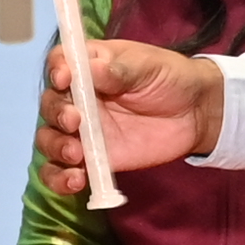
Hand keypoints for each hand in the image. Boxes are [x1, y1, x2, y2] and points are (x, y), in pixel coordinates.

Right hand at [44, 37, 219, 184]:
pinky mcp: (92, 158)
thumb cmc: (170, 78)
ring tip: (76, 156)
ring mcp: (82, 130)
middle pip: (49, 104)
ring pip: (49, 139)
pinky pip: (63, 171)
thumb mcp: (149, 66)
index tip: (65, 80)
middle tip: (76, 122)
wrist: (195, 114)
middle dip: (56, 114)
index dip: (56, 71)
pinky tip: (76, 180)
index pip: (59, 64)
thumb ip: (120, 69)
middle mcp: (78, 97)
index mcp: (88, 66)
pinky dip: (59, 178)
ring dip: (55, 147)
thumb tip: (93, 70)